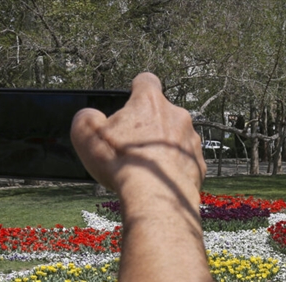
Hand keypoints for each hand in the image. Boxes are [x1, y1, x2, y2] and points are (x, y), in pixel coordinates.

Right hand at [71, 73, 204, 210]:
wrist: (157, 196)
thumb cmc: (122, 163)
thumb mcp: (87, 136)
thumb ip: (86, 118)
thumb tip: (90, 116)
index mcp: (150, 102)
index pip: (146, 81)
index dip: (137, 89)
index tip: (132, 100)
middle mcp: (176, 115)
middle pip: (162, 112)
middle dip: (149, 124)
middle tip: (133, 144)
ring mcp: (191, 139)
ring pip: (176, 136)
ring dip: (164, 146)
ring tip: (148, 165)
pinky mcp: (199, 163)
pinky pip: (185, 160)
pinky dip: (175, 166)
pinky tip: (162, 179)